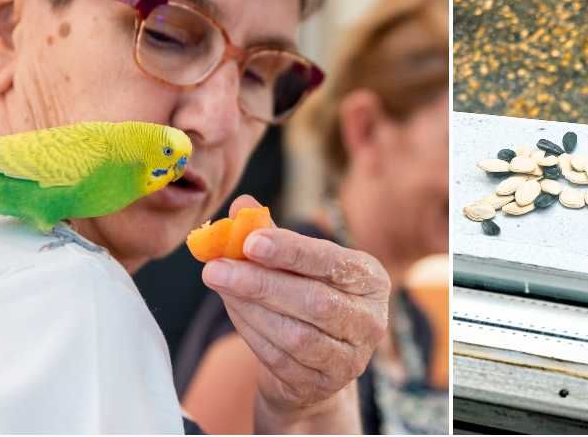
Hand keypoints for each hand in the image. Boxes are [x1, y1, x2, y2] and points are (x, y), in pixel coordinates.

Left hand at [200, 195, 389, 424]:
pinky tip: (233, 310)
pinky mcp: (323, 384)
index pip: (333, 262)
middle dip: (261, 283)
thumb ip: (272, 235)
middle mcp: (370, 320)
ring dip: (250, 308)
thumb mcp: (297, 266)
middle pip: (314, 301)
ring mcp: (351, 357)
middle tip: (216, 268)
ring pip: (296, 334)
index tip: (251, 242)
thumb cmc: (306, 299)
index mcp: (371, 279)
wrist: (313, 365)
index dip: (292, 252)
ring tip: (219, 283)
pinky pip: (280, 358)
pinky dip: (251, 332)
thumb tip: (241, 204)